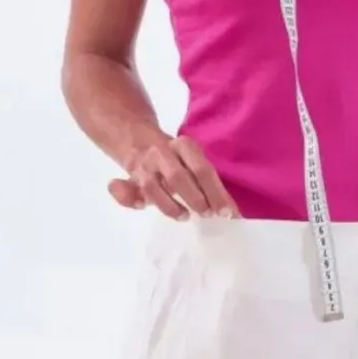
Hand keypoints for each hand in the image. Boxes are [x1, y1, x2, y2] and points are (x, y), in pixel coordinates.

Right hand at [108, 135, 239, 219]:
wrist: (140, 142)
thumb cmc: (179, 161)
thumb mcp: (195, 164)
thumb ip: (212, 187)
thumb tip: (234, 214)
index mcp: (184, 146)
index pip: (202, 169)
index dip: (215, 193)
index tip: (225, 213)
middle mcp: (162, 152)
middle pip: (177, 177)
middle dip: (194, 198)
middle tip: (207, 215)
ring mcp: (143, 165)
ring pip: (151, 187)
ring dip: (169, 206)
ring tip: (185, 216)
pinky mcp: (128, 178)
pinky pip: (123, 190)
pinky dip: (129, 199)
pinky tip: (141, 206)